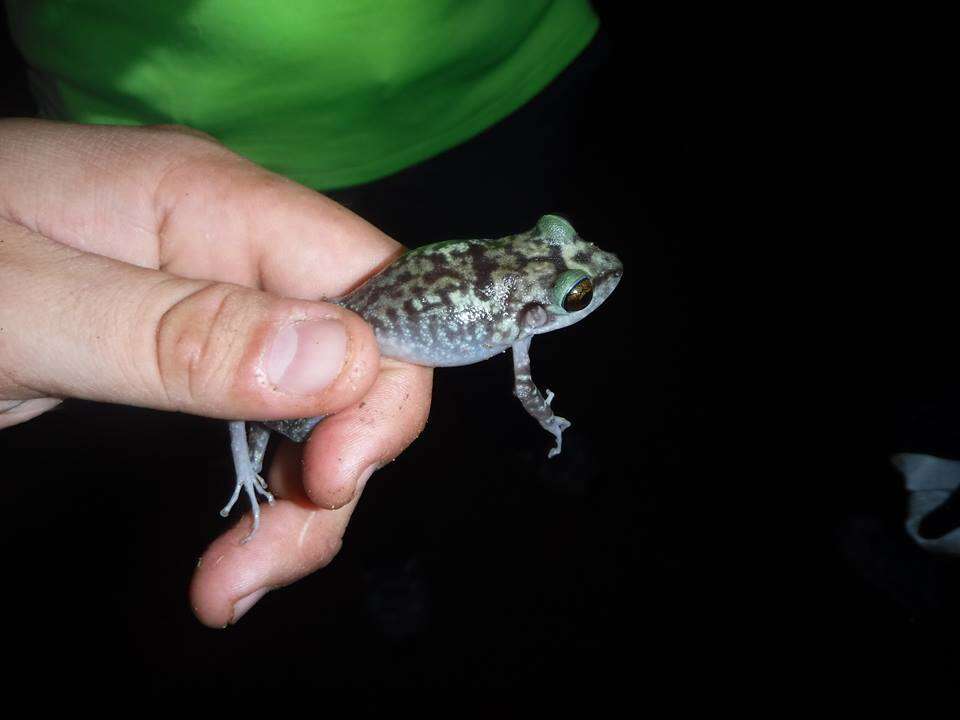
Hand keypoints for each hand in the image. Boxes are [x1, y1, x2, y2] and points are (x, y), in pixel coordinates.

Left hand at [0, 119, 432, 625]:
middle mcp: (231, 241)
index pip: (373, 278)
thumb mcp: (25, 312)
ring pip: (318, 397)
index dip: (384, 381)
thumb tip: (348, 359)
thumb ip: (180, 335)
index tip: (330, 479)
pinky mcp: (185, 341)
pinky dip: (260, 490)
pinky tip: (228, 553)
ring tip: (229, 585)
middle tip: (255, 568)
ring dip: (300, 501)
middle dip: (337, 466)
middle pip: (356, 351)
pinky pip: (263, 413)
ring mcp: (210, 291)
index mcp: (209, 202)